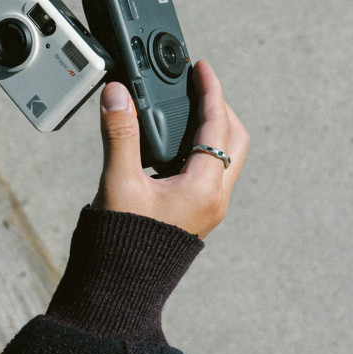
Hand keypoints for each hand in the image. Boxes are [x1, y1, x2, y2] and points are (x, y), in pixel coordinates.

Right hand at [93, 61, 249, 237]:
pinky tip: (173, 145)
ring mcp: (209, 208)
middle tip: (196, 86)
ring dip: (212, 128)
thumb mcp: (118, 183)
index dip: (211, 90)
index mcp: (204, 187)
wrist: (123, 286)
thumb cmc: (123, 243)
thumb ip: (119, 134)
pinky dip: (200, 149)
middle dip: (219, 108)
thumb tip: (118, 94)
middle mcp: (214, 198)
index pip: (217, 125)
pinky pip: (211, 172)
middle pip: (234, 139)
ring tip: (185, 110)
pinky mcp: (198, 215)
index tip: (201, 66)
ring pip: (225, 156)